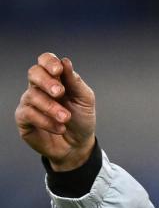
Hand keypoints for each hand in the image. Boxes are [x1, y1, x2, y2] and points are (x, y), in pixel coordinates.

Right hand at [15, 52, 95, 170]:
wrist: (78, 145)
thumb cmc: (81, 120)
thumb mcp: (85, 100)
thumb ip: (75, 82)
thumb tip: (66, 62)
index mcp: (56, 79)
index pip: (45, 61)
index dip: (49, 61)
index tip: (58, 69)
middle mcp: (40, 88)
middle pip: (34, 73)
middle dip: (47, 81)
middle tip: (60, 92)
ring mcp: (30, 102)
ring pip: (33, 95)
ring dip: (52, 107)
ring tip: (66, 118)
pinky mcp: (23, 119)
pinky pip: (29, 114)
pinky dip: (46, 121)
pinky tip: (59, 127)